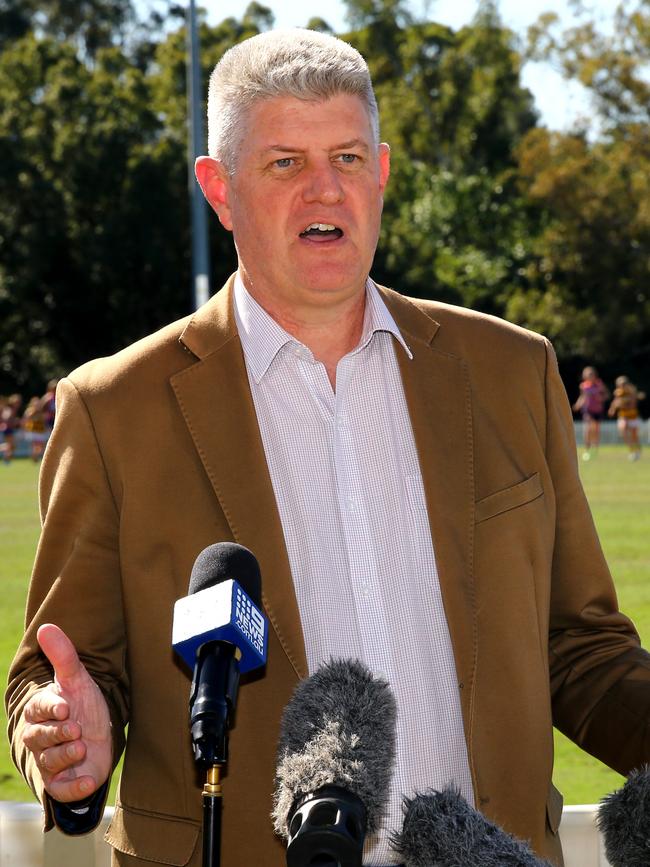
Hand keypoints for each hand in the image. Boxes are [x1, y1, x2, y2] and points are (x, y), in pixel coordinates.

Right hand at [22, 623, 112, 802]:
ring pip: (49, 762)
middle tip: (77, 729)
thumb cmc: (85, 706)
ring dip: (66, 755)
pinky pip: (62, 791)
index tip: (65, 706)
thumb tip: (45, 626)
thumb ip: (63, 655)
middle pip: (39, 737)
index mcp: (42, 711)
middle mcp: (41, 737)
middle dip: (58, 733)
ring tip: (82, 746)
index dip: (51, 708)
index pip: (38, 709)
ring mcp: (51, 762)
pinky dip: (75, 788)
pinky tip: (88, 781)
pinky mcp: (63, 783)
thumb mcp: (78, 679)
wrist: (100, 737)